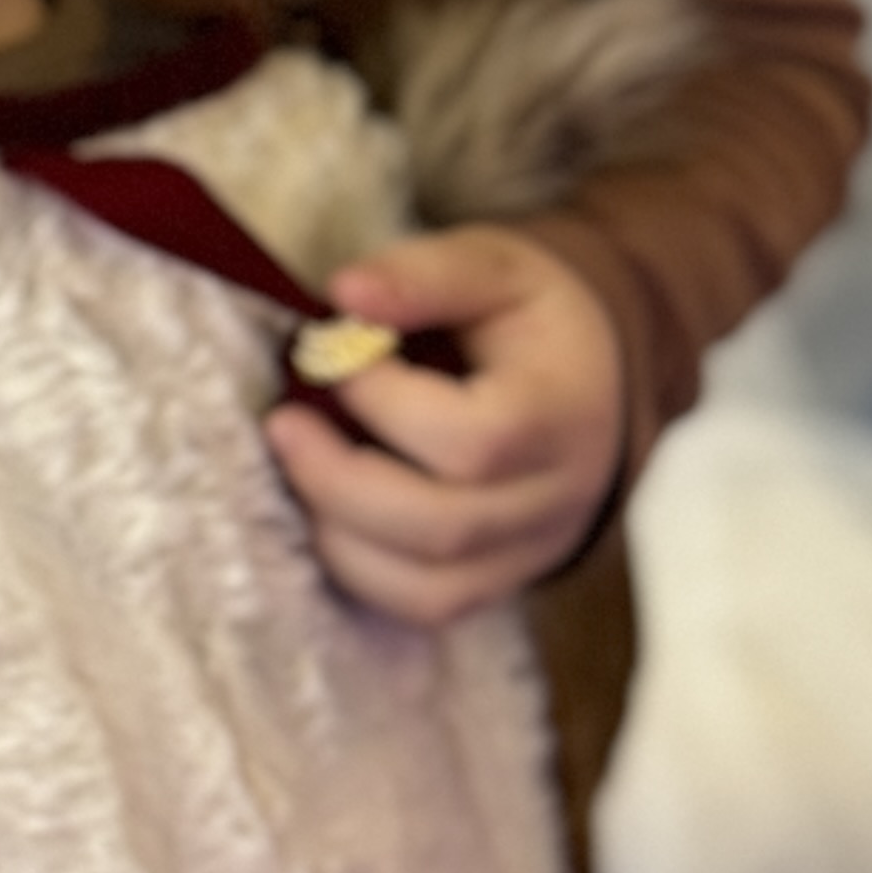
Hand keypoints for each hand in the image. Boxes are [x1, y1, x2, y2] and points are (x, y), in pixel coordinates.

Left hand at [272, 225, 625, 627]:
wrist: (588, 376)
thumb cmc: (530, 317)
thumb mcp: (494, 265)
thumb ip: (423, 276)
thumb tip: (344, 294)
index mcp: (565, 416)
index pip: (475, 441)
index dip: (386, 403)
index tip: (335, 353)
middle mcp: (558, 499)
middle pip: (445, 527)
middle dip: (338, 479)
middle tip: (283, 424)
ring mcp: (532, 551)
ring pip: (429, 587)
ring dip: (338, 531)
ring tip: (299, 464)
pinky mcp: (498, 580)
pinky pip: (423, 607)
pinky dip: (358, 569)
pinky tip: (325, 509)